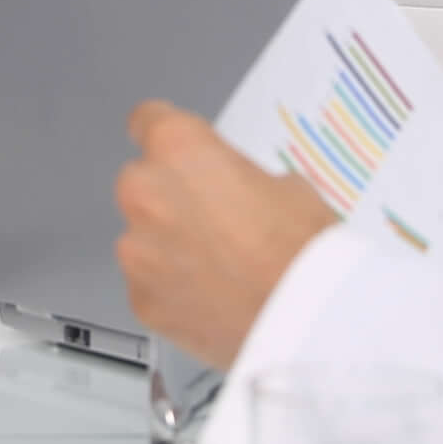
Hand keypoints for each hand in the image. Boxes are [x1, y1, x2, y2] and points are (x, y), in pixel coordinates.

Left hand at [112, 101, 334, 366]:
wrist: (304, 322)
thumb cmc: (302, 252)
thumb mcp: (288, 187)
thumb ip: (240, 177)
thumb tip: (234, 191)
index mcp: (179, 149)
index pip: (147, 121)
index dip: (163, 134)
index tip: (172, 147)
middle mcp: (146, 193)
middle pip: (143, 183)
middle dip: (172, 198)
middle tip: (217, 220)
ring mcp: (138, 251)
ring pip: (144, 238)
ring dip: (171, 246)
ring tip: (222, 267)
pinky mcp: (140, 299)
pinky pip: (150, 284)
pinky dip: (173, 289)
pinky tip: (214, 297)